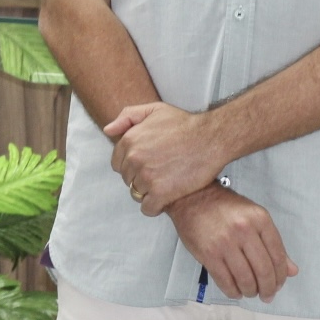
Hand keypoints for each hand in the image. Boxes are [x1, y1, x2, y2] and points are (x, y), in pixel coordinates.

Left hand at [104, 102, 228, 215]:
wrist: (211, 138)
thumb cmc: (186, 125)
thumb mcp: (153, 110)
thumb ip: (127, 117)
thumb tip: (108, 130)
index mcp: (130, 141)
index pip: (117, 163)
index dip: (131, 165)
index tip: (144, 165)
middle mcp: (134, 159)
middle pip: (128, 179)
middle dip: (140, 178)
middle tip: (158, 173)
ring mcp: (147, 177)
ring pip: (137, 194)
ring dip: (148, 192)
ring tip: (164, 184)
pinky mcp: (161, 193)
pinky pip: (148, 208)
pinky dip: (155, 207)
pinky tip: (164, 199)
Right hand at [167, 184, 297, 302]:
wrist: (190, 197)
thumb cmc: (224, 207)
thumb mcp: (253, 217)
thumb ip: (273, 243)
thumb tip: (292, 270)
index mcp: (259, 219)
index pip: (278, 256)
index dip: (281, 276)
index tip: (279, 284)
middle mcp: (244, 230)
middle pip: (263, 270)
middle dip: (268, 289)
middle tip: (267, 296)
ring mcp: (225, 242)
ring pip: (246, 279)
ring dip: (251, 291)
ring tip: (250, 292)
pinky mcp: (208, 253)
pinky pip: (225, 281)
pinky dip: (233, 291)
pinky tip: (235, 291)